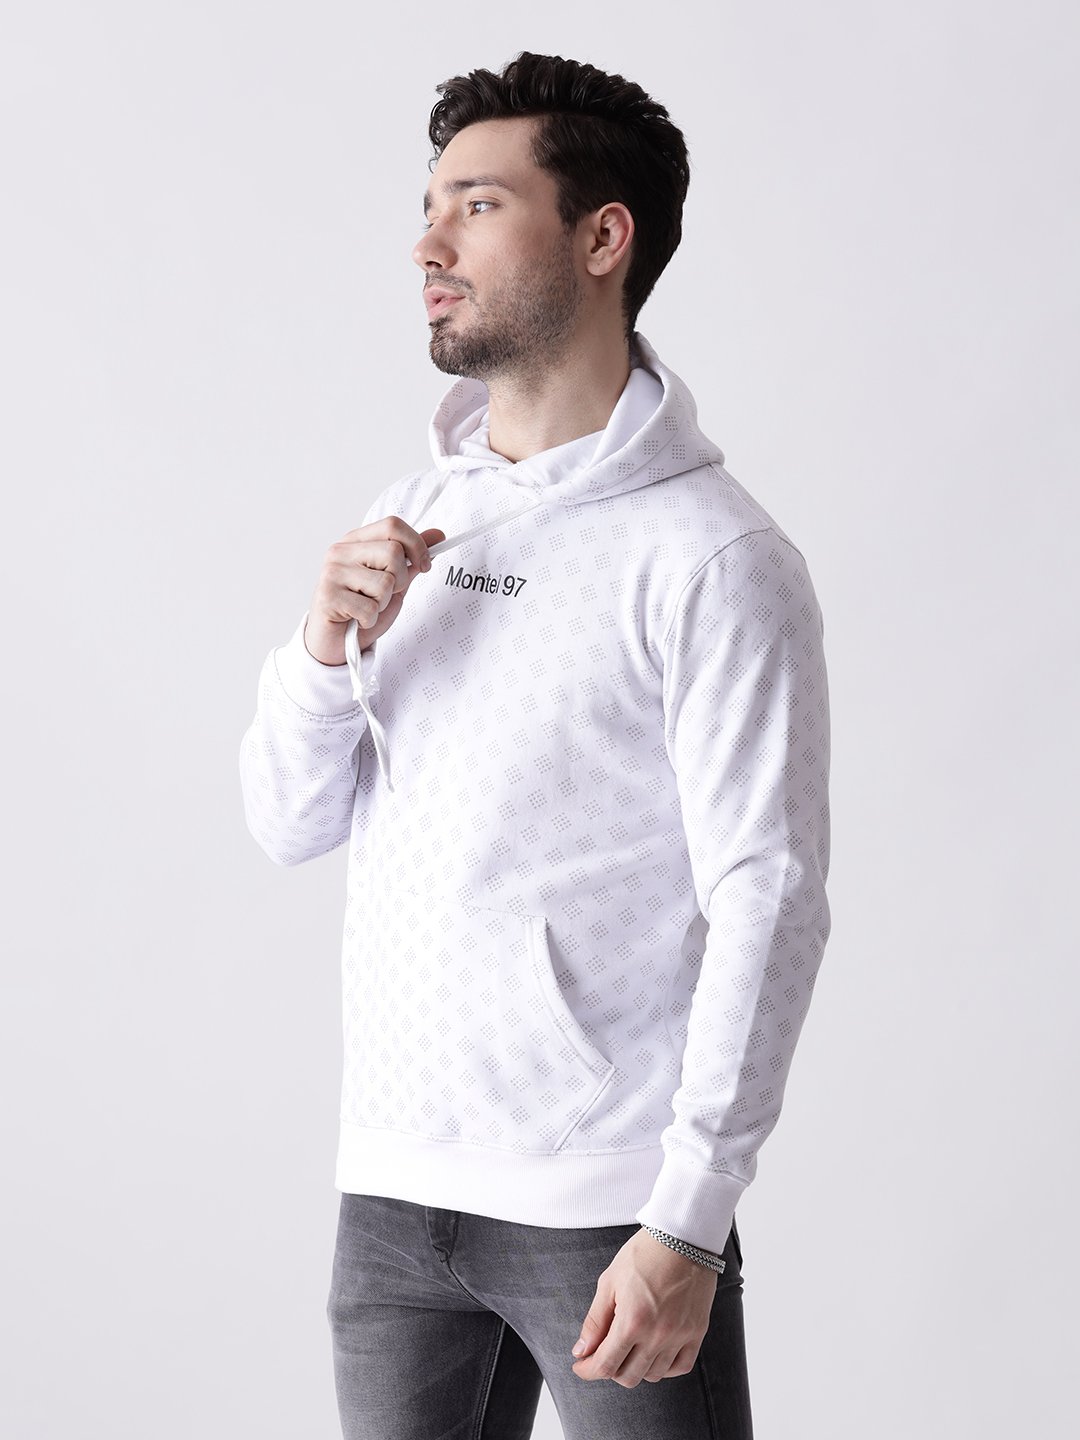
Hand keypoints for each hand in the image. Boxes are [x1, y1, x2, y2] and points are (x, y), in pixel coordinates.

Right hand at [305, 516, 445, 664]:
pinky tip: (357, 619)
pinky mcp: (328, 597)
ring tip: (367, 607)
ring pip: (384, 583)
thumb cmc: (362, 609)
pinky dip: (370, 620)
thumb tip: (437, 535)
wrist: (335, 641)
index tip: (424, 565)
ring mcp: (332, 573)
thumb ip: (412, 559)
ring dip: (383, 604)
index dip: (416, 545)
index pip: (393, 525)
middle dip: (400, 581)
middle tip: (384, 595)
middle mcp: (341, 552)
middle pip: (393, 552)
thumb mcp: (394, 581)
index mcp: (356, 541)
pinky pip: (369, 608)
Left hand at [570, 1227, 717, 1387]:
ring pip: (653, 1375)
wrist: (682, 1237)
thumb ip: (595, 1321)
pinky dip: (664, 1367)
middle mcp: (657, 1335)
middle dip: (609, 1369)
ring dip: (636, 1368)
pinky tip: (654, 1353)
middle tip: (603, 1353)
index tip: (580, 1366)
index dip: (588, 1370)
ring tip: (628, 1348)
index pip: (606, 1364)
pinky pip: (680, 1367)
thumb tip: (582, 1351)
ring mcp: (680, 1336)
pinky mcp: (697, 1332)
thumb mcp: (610, 1282)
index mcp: (632, 1321)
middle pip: (628, 1376)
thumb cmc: (643, 1254)